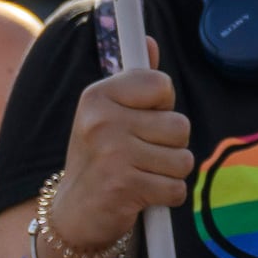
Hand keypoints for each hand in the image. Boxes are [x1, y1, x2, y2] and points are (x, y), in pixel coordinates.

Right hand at [49, 66, 191, 257]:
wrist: (74, 214)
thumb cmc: (100, 158)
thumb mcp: (108, 114)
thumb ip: (135, 81)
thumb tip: (149, 43)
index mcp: (97, 96)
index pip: (161, 85)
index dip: (162, 107)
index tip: (141, 121)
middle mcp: (101, 121)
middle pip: (179, 125)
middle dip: (170, 145)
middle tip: (140, 155)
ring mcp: (111, 154)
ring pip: (183, 159)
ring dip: (169, 173)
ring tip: (141, 175)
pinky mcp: (124, 186)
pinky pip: (176, 188)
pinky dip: (166, 197)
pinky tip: (141, 195)